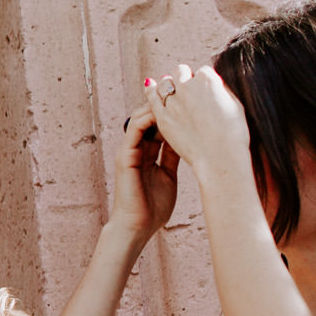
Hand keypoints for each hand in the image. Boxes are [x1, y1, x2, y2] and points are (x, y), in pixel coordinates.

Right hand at [108, 102, 180, 241]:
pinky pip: (134, 130)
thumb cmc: (154, 207)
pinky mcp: (125, 155)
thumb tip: (187, 140)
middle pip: (150, 118)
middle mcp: (137, 149)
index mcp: (147, 154)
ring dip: (156, 106)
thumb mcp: (170, 176)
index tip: (191, 100)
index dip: (173, 113)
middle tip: (182, 89)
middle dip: (165, 103)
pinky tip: (165, 113)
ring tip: (174, 95)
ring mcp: (129, 151)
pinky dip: (147, 118)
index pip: (159, 126)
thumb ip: (172, 157)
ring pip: (141, 119)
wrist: (138, 225)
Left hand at [143, 64, 250, 188]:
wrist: (219, 154)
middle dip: (185, 77)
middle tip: (188, 88)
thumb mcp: (235, 104)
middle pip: (181, 72)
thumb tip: (213, 86)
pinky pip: (151, 97)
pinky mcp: (162, 116)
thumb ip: (221, 90)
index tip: (205, 89)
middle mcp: (188, 87)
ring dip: (169, 84)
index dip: (204, 80)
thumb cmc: (232, 132)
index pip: (203, 71)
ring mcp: (173, 102)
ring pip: (164, 82)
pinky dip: (151, 90)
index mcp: (208, 80)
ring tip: (172, 89)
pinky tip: (150, 86)